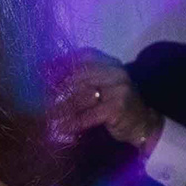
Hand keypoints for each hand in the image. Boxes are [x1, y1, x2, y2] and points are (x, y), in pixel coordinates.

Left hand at [48, 51, 164, 153]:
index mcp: (110, 63)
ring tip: (47, 115)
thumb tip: (51, 79)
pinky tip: (62, 127)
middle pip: (79, 76)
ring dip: (62, 107)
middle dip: (58, 88)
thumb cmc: (118, 106)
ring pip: (82, 96)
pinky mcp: (117, 107)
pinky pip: (89, 115)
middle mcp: (115, 72)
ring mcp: (118, 89)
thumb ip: (85, 80)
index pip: (82, 57)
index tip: (42, 73)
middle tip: (40, 98)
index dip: (62, 64)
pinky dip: (74, 122)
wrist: (145, 124)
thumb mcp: (104, 87)